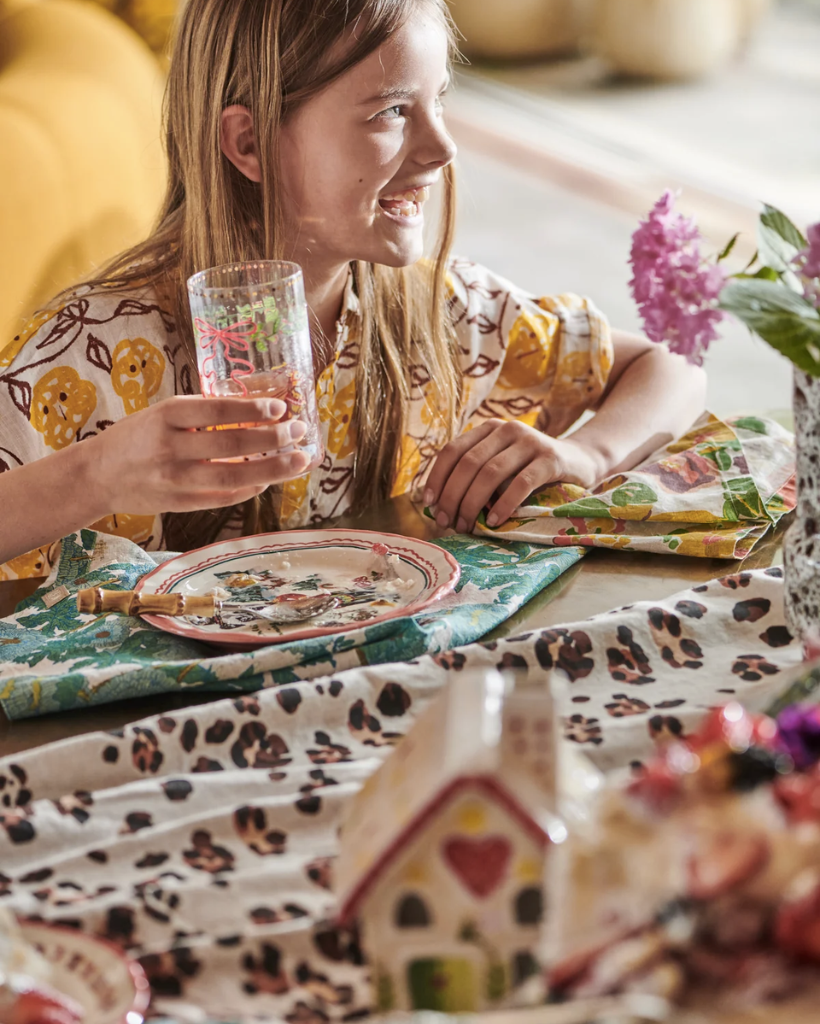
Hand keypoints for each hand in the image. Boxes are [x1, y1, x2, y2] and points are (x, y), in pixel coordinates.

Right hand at [90, 394, 310, 515]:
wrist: (99, 474)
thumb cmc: (138, 437)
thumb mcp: (163, 414)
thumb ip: (203, 414)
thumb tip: (260, 413)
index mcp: (165, 417)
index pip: (216, 411)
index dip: (252, 410)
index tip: (281, 408)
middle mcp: (170, 448)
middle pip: (230, 446)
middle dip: (272, 439)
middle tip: (299, 431)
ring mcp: (175, 480)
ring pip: (232, 478)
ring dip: (272, 469)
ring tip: (299, 460)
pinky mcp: (180, 504)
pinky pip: (223, 498)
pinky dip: (250, 489)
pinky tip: (270, 480)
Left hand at [423, 419, 604, 531]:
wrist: (581, 462)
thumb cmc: (532, 470)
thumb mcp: (501, 465)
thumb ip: (475, 475)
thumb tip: (438, 505)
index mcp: (489, 429)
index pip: (452, 450)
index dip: (437, 478)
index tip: (429, 504)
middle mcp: (507, 429)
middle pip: (468, 464)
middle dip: (453, 496)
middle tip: (448, 522)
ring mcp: (530, 442)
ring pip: (490, 473)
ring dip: (473, 503)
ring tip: (468, 526)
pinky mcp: (550, 459)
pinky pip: (521, 483)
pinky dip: (504, 505)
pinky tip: (494, 521)